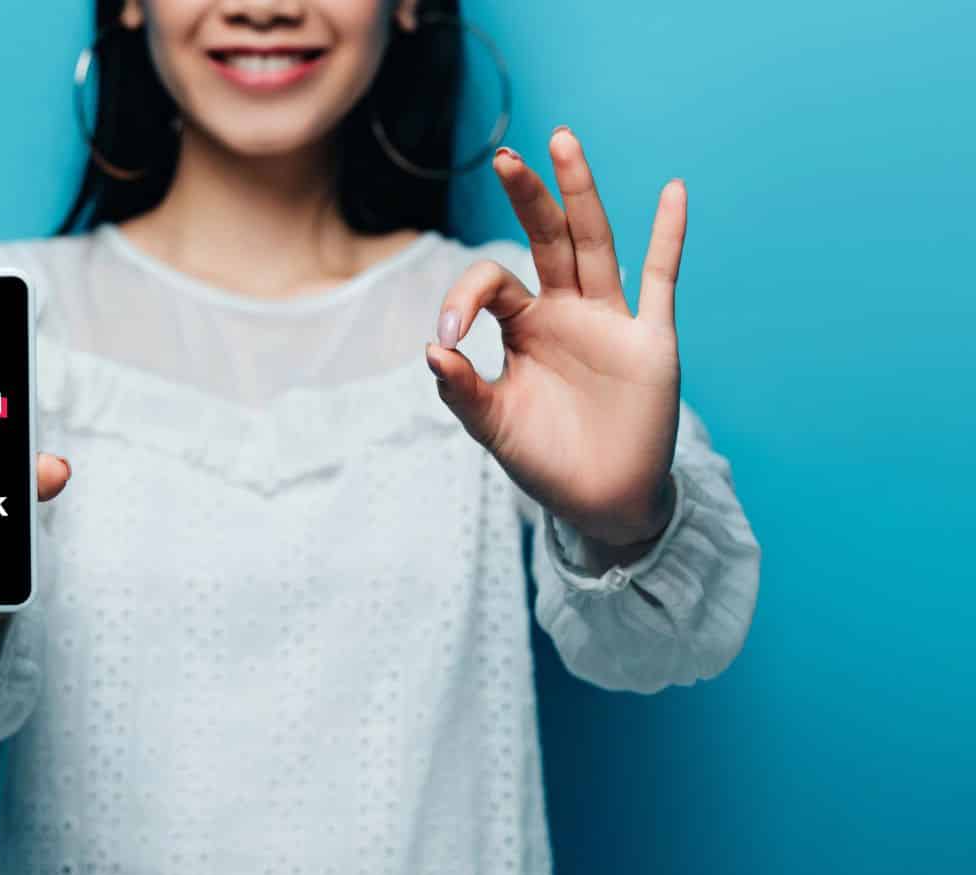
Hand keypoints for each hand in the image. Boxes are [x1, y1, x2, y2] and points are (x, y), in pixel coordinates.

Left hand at [424, 126, 682, 546]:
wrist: (601, 502)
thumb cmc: (545, 459)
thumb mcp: (492, 425)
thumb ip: (461, 390)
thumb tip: (432, 351)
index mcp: (525, 325)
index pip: (494, 284)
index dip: (464, 298)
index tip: (448, 337)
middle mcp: (566, 310)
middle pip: (546, 239)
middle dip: (527, 197)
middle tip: (505, 155)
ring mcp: (610, 320)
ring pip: (594, 244)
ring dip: (580, 194)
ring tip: (562, 141)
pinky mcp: (649, 341)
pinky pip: (662, 280)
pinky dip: (668, 236)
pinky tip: (672, 191)